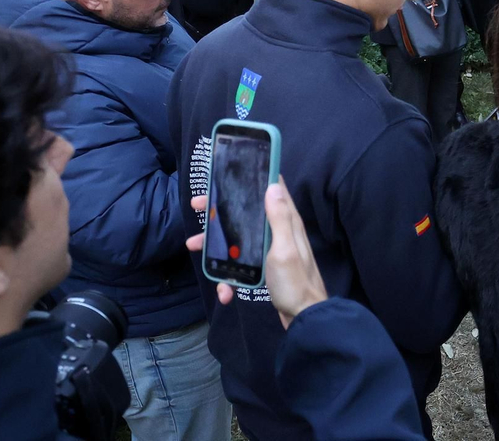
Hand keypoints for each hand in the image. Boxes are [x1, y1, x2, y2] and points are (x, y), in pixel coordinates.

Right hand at [186, 182, 328, 329]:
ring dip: (216, 245)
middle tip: (197, 208)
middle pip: (246, 214)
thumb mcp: (285, 249)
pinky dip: (230, 277)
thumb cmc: (295, 283)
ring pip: (238, 240)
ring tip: (195, 247)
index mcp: (287, 223)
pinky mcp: (265, 268)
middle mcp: (279, 232)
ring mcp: (270, 251)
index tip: (224, 179)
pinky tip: (225, 293)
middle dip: (220, 212)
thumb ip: (279, 219)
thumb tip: (273, 185)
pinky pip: (241, 266)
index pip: (270, 191)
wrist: (304, 318)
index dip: (250, 182)